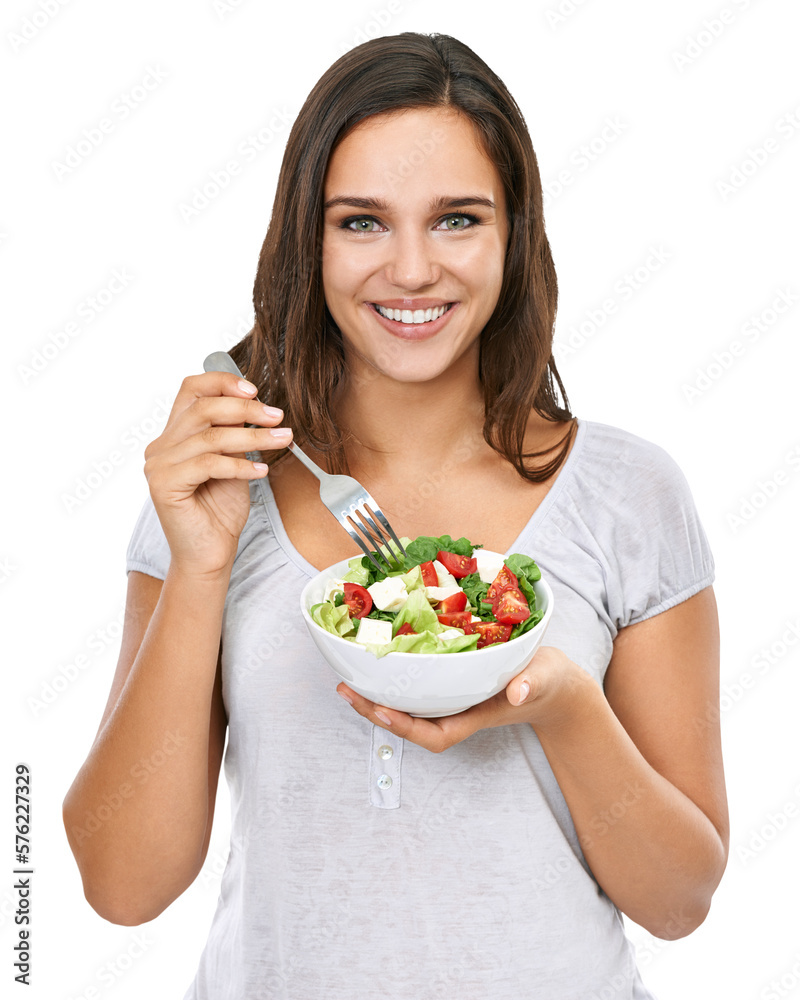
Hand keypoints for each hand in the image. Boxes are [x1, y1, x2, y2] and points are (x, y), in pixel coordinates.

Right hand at [143, 372, 291, 576]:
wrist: (209, 555)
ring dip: (253, 438)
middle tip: (278, 417)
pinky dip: (240, 466)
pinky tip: (261, 473)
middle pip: (203, 409)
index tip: (255, 390)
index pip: (191, 390)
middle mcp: (160, 446)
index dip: (222, 383)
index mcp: (174, 435)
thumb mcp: (233, 463)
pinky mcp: (163, 486)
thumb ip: (234, 435)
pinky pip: (208, 464)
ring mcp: (158, 466)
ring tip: (282, 439)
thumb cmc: (221, 511)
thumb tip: (258, 406)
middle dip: (246, 410)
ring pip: (211, 438)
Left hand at [336, 646, 583, 752]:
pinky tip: (378, 663)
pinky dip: (396, 679)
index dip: (405, 727)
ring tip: (349, 680)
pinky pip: (417, 686)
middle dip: (377, 711)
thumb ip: (531, 684)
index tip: (381, 710)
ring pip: (409, 706)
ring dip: (379, 696)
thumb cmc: (548, 682)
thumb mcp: (544, 678)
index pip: (435, 735)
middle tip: (346, 691)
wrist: (554, 684)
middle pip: (410, 723)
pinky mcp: (450, 682)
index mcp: (475, 716)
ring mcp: (452, 699)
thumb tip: (516, 693)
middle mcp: (457, 711)